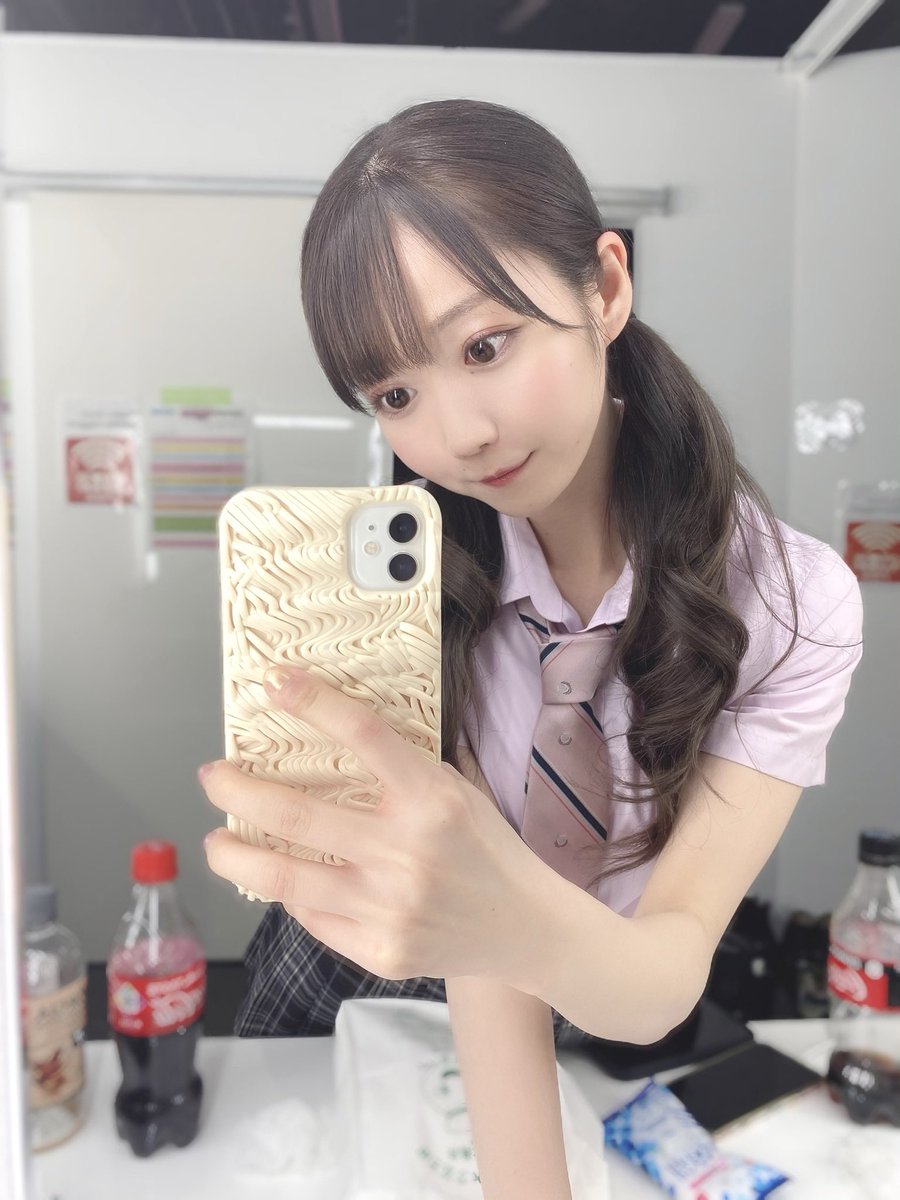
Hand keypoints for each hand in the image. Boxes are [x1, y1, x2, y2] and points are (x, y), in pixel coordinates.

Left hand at [201, 667, 557, 987]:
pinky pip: (312, 918)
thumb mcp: (455, 789)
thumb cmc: (484, 847)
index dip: (313, 703)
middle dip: (238, 791)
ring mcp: (389, 908)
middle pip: (297, 816)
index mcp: (431, 798)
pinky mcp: (378, 951)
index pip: (363, 736)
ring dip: (235, 855)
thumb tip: (327, 730)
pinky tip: (282, 882)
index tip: (274, 683)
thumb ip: (400, 768)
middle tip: (214, 777)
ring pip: (284, 878)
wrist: (522, 927)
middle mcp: (406, 852)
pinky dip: (290, 895)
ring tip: (215, 842)